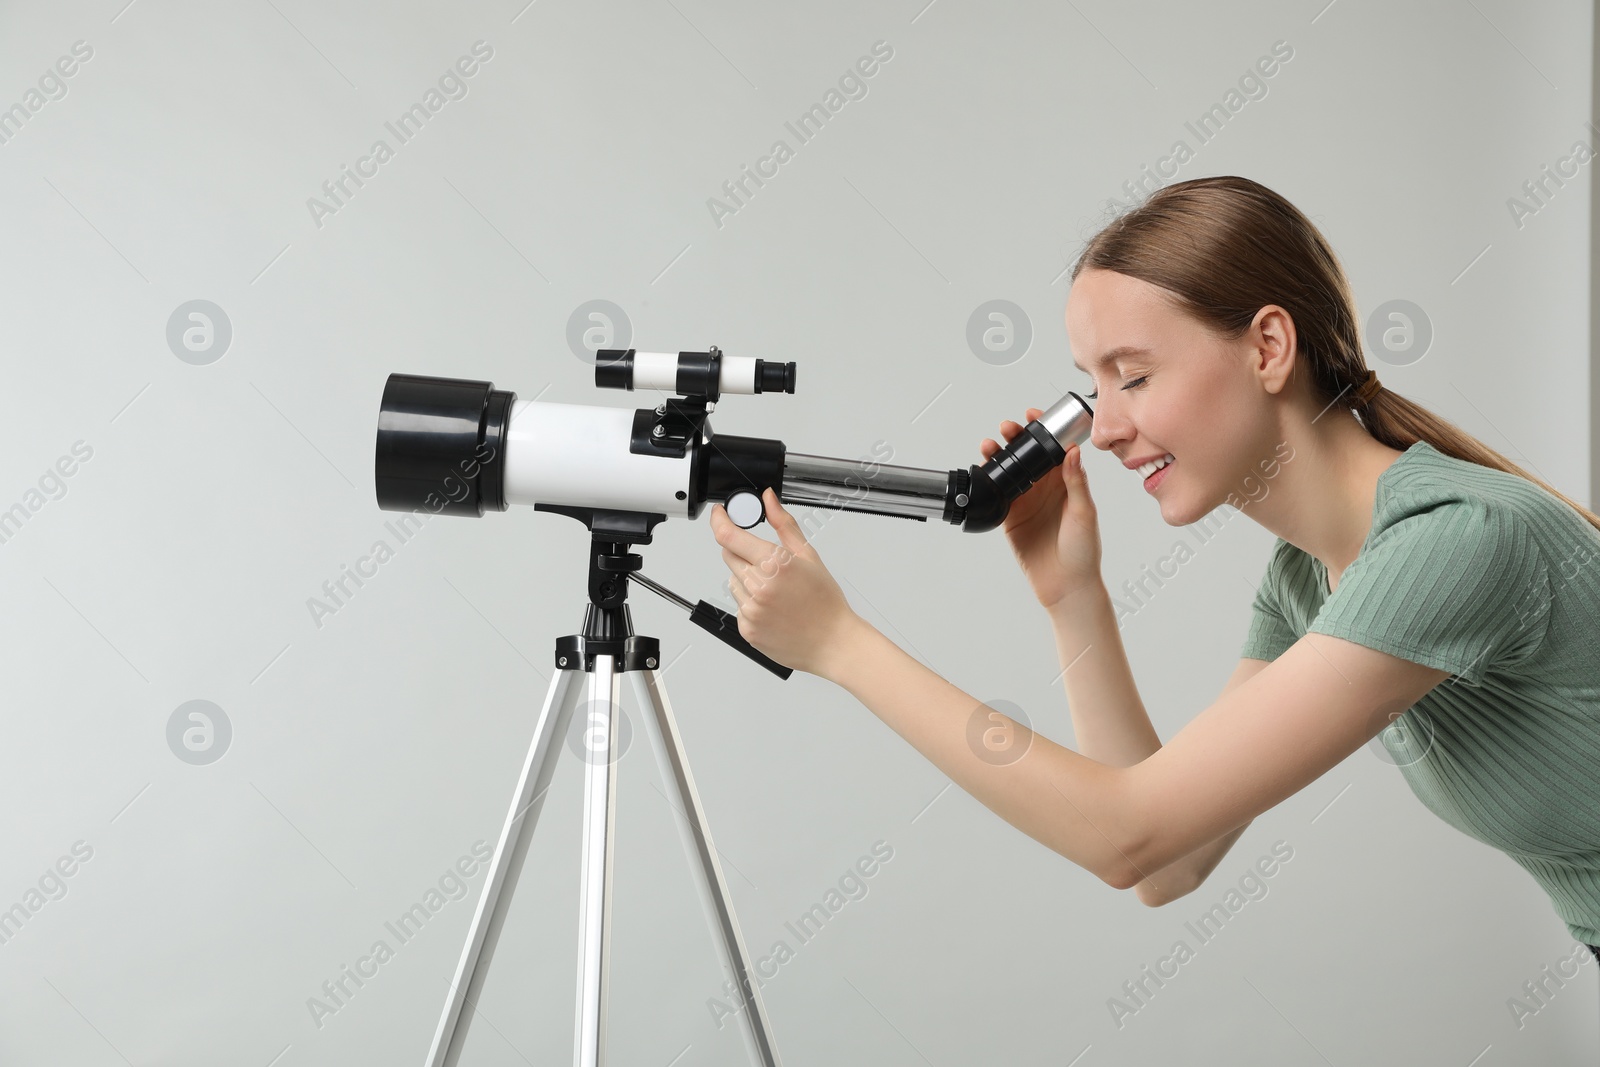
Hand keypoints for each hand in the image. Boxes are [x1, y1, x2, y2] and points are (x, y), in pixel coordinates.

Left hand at [709, 488, 861, 677]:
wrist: (833, 642)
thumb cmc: (825, 602)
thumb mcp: (808, 555)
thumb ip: (783, 524)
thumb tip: (768, 499)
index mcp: (774, 564)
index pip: (729, 535)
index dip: (719, 520)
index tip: (720, 514)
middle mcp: (758, 587)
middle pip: (728, 555)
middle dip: (742, 552)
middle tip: (767, 562)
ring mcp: (750, 610)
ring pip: (732, 581)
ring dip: (746, 579)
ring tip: (775, 590)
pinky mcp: (746, 628)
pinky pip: (738, 605)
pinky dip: (750, 602)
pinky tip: (772, 607)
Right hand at [979, 409, 1102, 609]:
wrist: (1066, 585)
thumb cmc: (1084, 551)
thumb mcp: (1084, 513)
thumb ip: (1076, 482)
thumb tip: (1073, 452)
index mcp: (1067, 482)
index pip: (1053, 449)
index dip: (1043, 431)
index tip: (1034, 416)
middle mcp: (1045, 489)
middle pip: (1027, 456)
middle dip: (1016, 438)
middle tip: (1008, 428)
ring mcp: (1027, 502)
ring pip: (1009, 471)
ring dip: (999, 456)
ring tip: (989, 445)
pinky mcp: (1011, 517)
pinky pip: (997, 494)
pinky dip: (988, 480)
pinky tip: (982, 469)